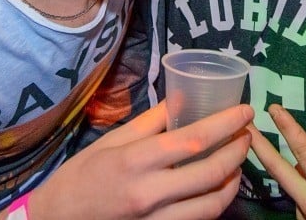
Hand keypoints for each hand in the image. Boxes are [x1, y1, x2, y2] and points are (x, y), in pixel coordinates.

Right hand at [26, 102, 253, 219]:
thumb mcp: (111, 141)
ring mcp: (156, 219)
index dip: (225, 124)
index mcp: (135, 161)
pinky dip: (217, 202)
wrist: (58, 219)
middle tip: (247, 134)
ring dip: (234, 180)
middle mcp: (149, 193)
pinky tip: (220, 185)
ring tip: (238, 160)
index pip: (192, 140)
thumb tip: (181, 98)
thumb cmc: (81, 174)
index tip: (245, 111)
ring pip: (212, 204)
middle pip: (211, 173)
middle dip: (238, 150)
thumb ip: (150, 122)